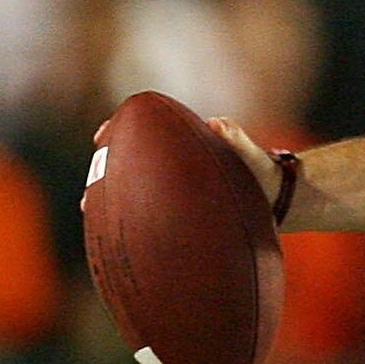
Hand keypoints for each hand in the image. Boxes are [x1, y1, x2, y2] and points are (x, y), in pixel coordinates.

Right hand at [95, 109, 282, 213]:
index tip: (100, 137)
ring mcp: (176, 189)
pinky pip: (151, 214)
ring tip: (91, 213)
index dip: (118, 132)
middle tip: (86, 195)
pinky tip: (118, 240)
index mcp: (184, 145)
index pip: (143, 132)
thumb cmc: (264, 173)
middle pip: (130, 165)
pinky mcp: (182, 210)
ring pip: (136, 192)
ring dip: (112, 200)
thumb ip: (236, 138)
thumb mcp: (252, 156)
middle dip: (104, 175)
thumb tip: (218, 123)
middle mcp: (175, 166)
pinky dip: (135, 221)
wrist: (279, 200)